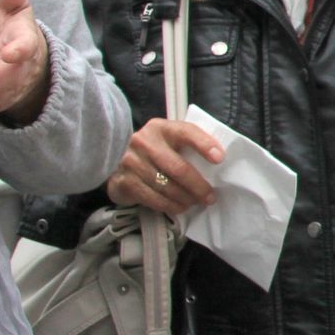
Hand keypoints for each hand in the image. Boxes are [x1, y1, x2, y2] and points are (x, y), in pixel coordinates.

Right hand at [109, 116, 223, 218]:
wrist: (114, 158)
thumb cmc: (152, 150)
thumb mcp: (168, 140)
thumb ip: (187, 144)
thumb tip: (217, 161)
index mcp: (161, 128)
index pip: (186, 132)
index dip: (204, 144)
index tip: (220, 159)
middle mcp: (144, 142)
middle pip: (178, 168)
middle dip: (198, 186)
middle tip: (210, 197)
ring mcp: (132, 162)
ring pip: (167, 187)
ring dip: (186, 199)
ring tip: (195, 202)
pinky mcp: (125, 182)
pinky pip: (154, 199)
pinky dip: (171, 206)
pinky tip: (179, 206)